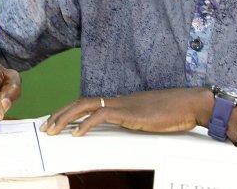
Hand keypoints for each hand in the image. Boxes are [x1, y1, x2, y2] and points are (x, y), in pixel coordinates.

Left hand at [40, 87, 213, 136]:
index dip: (71, 111)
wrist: (191, 103)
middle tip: (46, 126)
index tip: (58, 121)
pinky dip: (86, 124)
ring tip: (52, 130)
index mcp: (123, 103)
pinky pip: (102, 115)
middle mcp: (120, 101)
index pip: (91, 103)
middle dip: (61, 113)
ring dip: (66, 117)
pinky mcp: (130, 112)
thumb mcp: (151, 120)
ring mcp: (124, 105)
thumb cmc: (176, 113)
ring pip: (87, 105)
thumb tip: (130, 130)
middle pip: (82, 101)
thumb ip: (138, 123)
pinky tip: (77, 134)